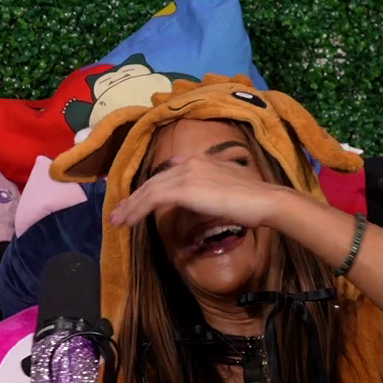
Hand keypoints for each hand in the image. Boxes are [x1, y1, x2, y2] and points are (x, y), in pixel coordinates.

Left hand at [107, 157, 301, 230]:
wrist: (264, 200)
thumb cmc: (252, 200)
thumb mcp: (227, 188)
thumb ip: (208, 187)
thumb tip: (197, 195)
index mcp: (199, 161)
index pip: (166, 174)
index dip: (149, 189)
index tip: (138, 200)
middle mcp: (189, 163)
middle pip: (153, 182)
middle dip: (133, 198)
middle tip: (118, 213)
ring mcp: (186, 174)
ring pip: (149, 190)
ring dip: (130, 206)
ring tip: (117, 220)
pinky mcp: (184, 189)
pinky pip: (153, 199)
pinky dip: (138, 210)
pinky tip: (129, 221)